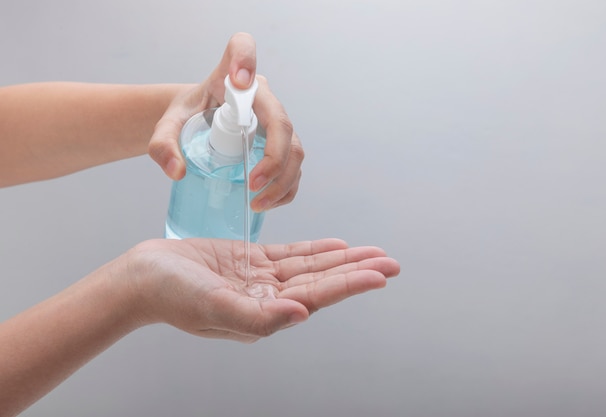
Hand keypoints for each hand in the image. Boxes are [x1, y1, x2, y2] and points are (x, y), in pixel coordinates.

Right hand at [126, 238, 399, 341]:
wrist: (141, 277)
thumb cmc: (171, 296)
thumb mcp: (213, 306)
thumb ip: (258, 315)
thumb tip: (301, 315)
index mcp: (264, 314)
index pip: (317, 296)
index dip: (351, 283)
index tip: (381, 273)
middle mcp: (268, 298)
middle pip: (323, 282)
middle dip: (358, 271)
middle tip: (392, 262)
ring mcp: (260, 279)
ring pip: (311, 267)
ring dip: (342, 259)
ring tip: (372, 252)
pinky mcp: (249, 261)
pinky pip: (290, 255)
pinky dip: (314, 251)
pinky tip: (335, 246)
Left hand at [149, 32, 302, 211]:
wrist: (198, 125)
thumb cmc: (186, 118)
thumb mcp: (167, 127)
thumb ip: (162, 144)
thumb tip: (178, 171)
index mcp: (231, 78)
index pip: (242, 49)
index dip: (245, 59)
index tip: (238, 81)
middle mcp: (261, 98)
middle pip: (282, 122)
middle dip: (274, 159)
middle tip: (251, 186)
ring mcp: (275, 122)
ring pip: (294, 149)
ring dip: (283, 181)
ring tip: (257, 204)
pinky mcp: (281, 145)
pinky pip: (294, 166)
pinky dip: (286, 188)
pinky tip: (268, 203)